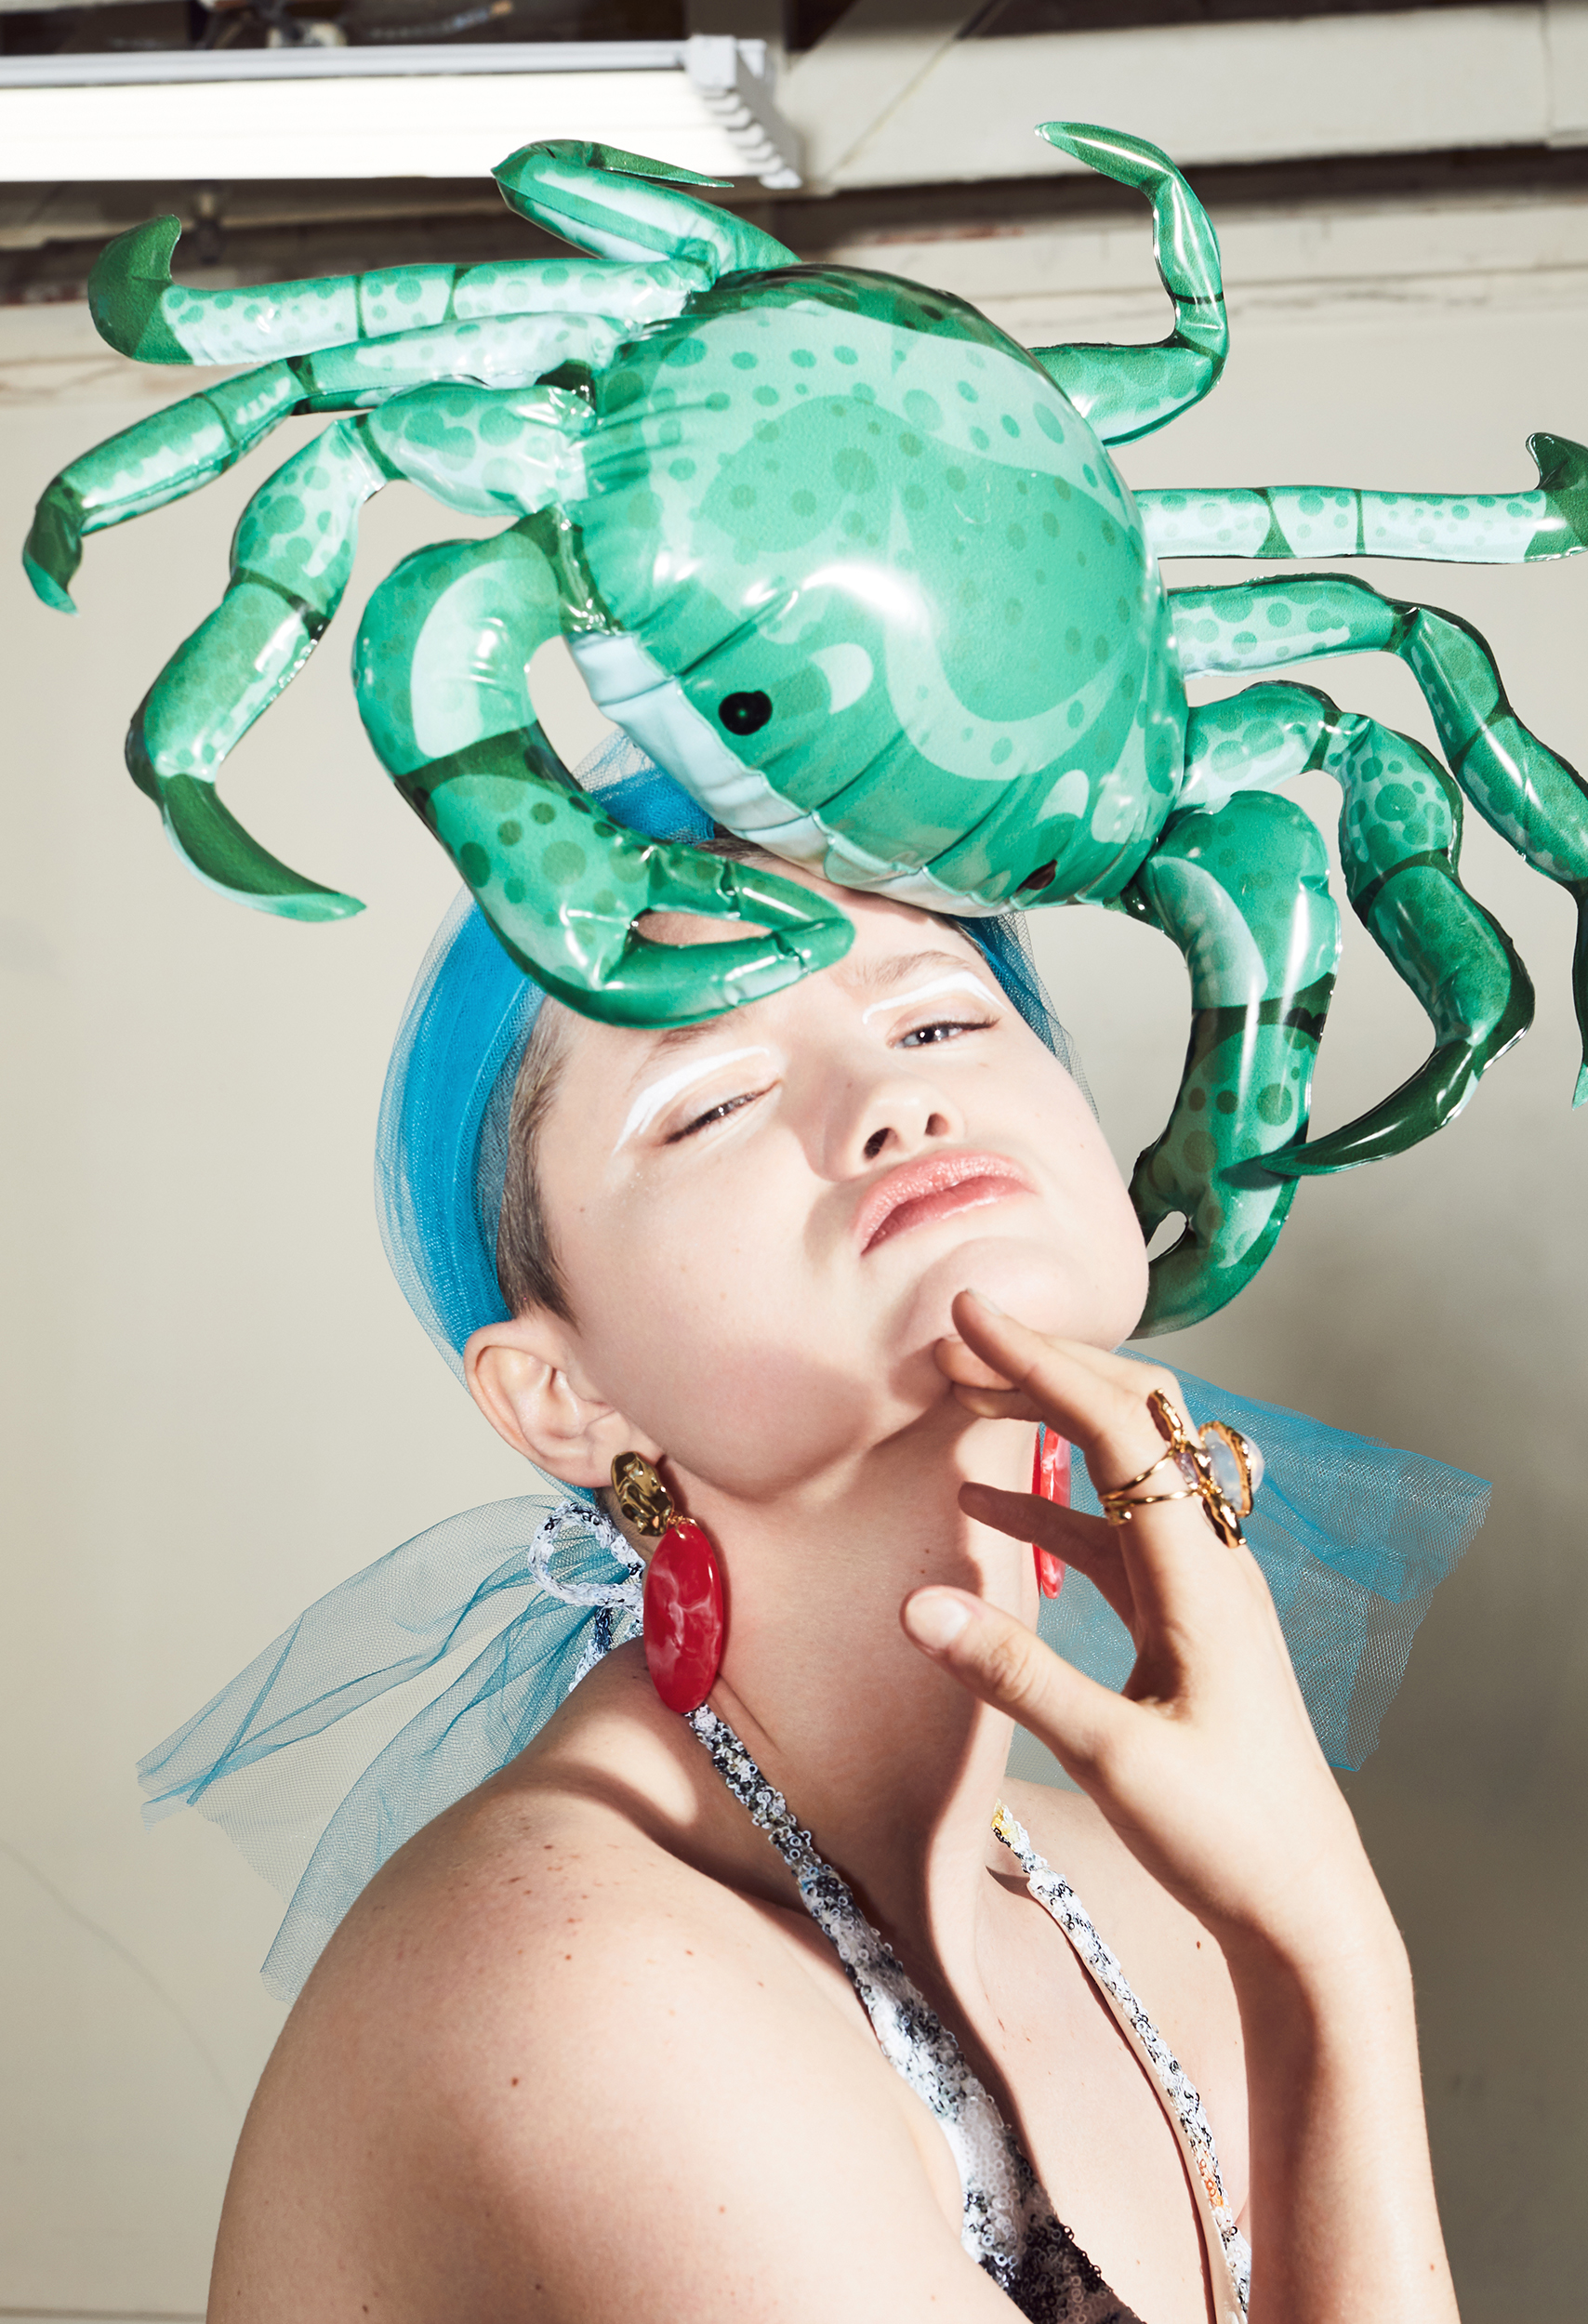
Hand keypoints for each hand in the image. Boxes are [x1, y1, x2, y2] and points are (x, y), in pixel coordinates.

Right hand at [903, 1291, 1392, 1977]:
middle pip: (1129, 1417)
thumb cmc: (1226, 1837)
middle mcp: (1208, 1557)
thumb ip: (1015, 1675)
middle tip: (952, 1344)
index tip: (966, 1317)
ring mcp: (1198, 1586)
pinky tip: (982, 1502)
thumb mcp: (1112, 1759)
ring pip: (1119, 1467)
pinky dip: (1046, 1497)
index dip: (1038, 1361)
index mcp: (1199, 1569)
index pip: (1115, 1425)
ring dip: (1043, 1420)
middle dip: (1042, 1366)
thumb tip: (914, 1606)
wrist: (1306, 1904)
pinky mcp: (1182, 1620)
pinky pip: (1110, 1528)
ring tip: (959, 1396)